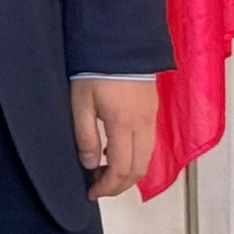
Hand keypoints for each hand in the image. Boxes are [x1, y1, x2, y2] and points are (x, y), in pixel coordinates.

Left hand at [70, 77, 157, 198]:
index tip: (92, 192)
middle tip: (98, 188)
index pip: (122, 170)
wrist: (118, 41)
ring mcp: (150, 118)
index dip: (107, 187)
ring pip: (146, 159)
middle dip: (119, 185)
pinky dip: (135, 156)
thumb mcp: (81, 102)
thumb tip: (90, 165)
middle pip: (138, 170)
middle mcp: (143, 125)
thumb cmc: (96, 67)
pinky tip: (116, 151)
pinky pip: (148, 144)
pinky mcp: (152, 110)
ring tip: (105, 173)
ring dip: (128, 172)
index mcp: (124, 125)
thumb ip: (86, 136)